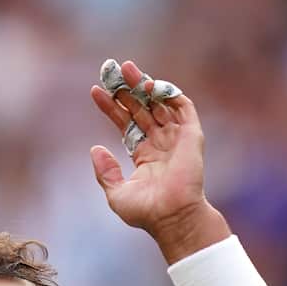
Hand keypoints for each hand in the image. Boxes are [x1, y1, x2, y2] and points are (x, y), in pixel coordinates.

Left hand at [89, 60, 228, 262]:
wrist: (172, 216)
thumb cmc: (146, 211)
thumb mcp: (116, 193)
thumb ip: (105, 172)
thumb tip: (95, 148)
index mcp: (144, 155)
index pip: (126, 123)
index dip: (111, 106)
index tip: (95, 90)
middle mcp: (160, 143)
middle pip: (141, 108)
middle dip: (126, 89)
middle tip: (111, 70)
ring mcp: (176, 138)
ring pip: (159, 103)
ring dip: (144, 84)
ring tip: (126, 69)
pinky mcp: (191, 135)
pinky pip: (183, 107)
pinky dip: (169, 92)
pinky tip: (149, 83)